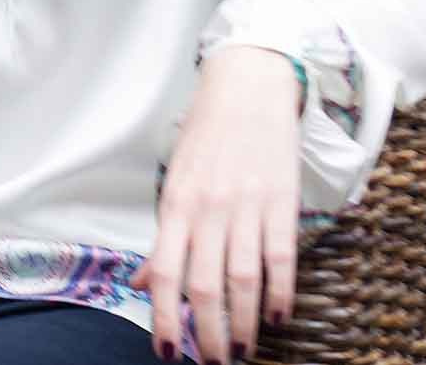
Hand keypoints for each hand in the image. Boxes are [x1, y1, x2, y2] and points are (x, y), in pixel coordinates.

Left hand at [131, 46, 302, 361]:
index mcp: (176, 205)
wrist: (247, 87)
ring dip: (245, 323)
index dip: (165, 318)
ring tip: (244, 351)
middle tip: (214, 363)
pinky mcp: (282, 202)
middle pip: (205, 285)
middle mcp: (209, 209)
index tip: (169, 352)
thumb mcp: (175, 182)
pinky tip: (279, 318)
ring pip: (243, 279)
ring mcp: (247, 206)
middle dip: (208, 333)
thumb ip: (163, 237)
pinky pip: (281, 257)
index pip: (165, 273)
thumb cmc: (206, 138)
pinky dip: (281, 293)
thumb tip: (143, 283)